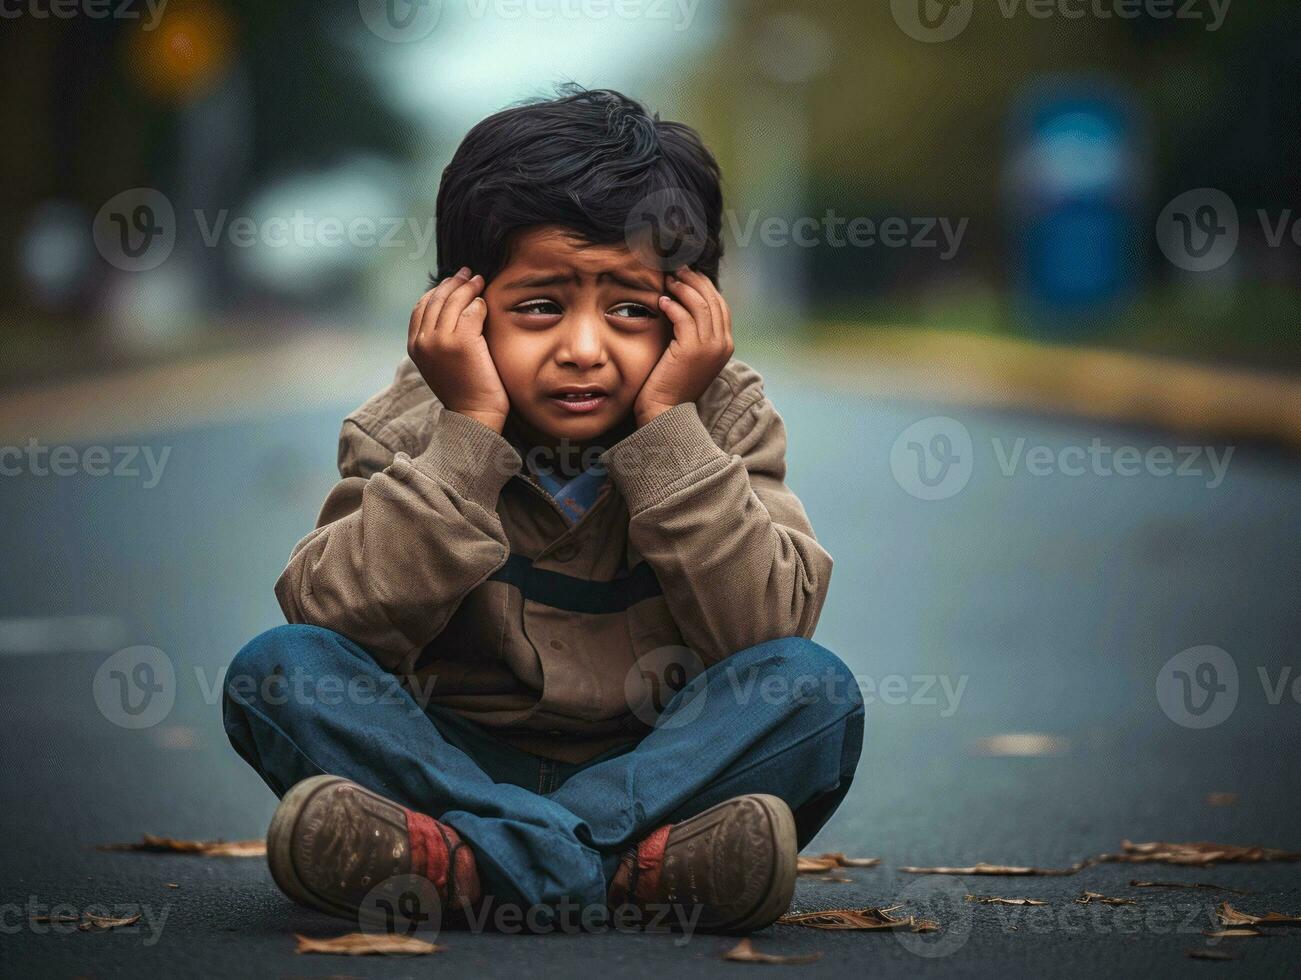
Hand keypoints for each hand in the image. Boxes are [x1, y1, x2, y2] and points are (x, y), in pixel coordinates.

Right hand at [407, 268, 509, 432]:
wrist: (474, 414)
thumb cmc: (463, 389)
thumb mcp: (440, 362)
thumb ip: (438, 339)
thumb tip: (451, 309)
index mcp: (414, 346)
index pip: (421, 307)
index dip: (437, 291)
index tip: (452, 283)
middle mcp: (423, 342)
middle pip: (437, 299)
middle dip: (453, 283)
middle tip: (468, 274)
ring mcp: (441, 341)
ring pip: (454, 301)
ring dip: (468, 287)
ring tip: (479, 280)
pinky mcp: (463, 342)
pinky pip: (472, 311)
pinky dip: (479, 304)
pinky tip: (485, 304)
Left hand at [634, 266, 734, 426]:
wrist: (666, 411)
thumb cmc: (671, 382)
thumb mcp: (688, 354)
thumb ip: (692, 332)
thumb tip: (682, 304)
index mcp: (725, 345)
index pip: (720, 305)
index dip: (704, 286)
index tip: (687, 275)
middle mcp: (723, 344)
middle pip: (712, 300)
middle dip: (694, 280)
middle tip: (676, 270)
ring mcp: (710, 347)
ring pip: (700, 304)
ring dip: (683, 288)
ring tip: (668, 281)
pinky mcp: (692, 350)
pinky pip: (684, 317)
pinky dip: (673, 305)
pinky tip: (661, 301)